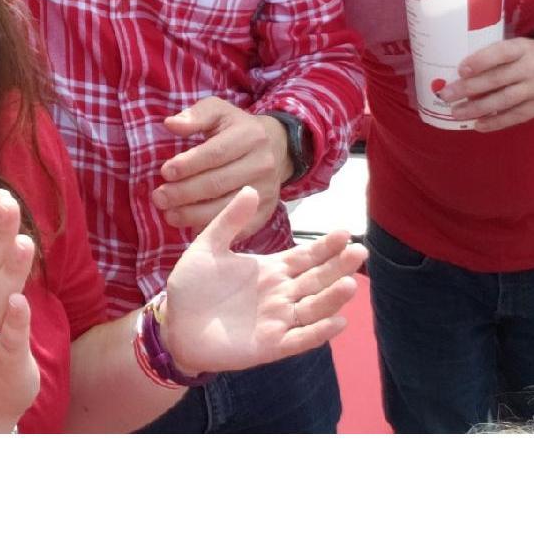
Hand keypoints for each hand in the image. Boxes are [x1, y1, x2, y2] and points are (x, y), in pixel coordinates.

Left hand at [154, 98, 293, 237]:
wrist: (274, 148)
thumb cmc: (236, 128)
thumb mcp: (218, 111)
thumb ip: (195, 115)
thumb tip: (170, 124)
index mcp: (250, 136)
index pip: (215, 153)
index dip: (188, 164)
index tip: (165, 172)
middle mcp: (262, 164)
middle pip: (218, 183)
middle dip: (184, 193)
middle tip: (159, 197)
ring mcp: (266, 190)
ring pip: (226, 208)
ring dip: (193, 215)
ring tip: (169, 214)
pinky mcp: (266, 212)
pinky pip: (238, 226)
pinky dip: (213, 228)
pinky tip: (191, 227)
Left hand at [158, 188, 363, 375]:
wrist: (173, 323)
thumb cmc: (192, 285)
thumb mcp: (208, 246)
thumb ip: (230, 220)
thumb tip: (252, 188)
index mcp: (270, 270)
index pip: (305, 256)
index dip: (325, 246)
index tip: (345, 232)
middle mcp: (280, 294)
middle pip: (316, 280)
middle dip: (338, 267)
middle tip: (360, 251)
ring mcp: (277, 320)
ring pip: (313, 308)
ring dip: (332, 298)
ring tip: (349, 283)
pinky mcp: (269, 345)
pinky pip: (299, 339)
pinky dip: (318, 332)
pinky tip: (336, 321)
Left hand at [439, 37, 533, 131]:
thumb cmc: (529, 57)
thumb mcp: (518, 48)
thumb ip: (496, 57)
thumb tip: (458, 73)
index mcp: (523, 48)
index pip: (500, 53)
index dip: (480, 61)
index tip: (460, 70)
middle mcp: (532, 67)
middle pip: (498, 79)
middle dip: (469, 88)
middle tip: (446, 95)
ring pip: (504, 100)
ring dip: (478, 108)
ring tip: (456, 113)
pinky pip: (516, 116)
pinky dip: (496, 122)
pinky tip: (478, 125)